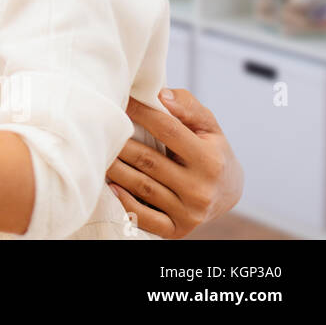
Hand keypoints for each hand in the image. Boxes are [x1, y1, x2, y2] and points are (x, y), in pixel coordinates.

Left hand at [105, 88, 244, 238]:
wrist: (229, 192)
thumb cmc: (212, 150)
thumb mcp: (209, 127)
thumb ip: (188, 107)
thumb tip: (161, 95)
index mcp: (210, 160)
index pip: (167, 130)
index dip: (141, 113)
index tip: (121, 100)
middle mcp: (200, 188)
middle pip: (147, 160)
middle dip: (119, 141)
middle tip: (97, 127)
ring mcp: (189, 212)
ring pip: (141, 186)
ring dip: (114, 168)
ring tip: (96, 151)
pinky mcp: (178, 229)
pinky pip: (145, 217)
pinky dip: (125, 202)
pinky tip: (110, 186)